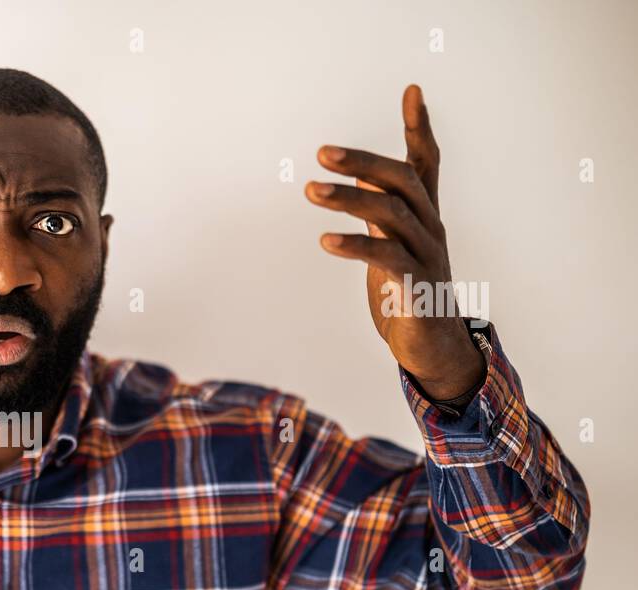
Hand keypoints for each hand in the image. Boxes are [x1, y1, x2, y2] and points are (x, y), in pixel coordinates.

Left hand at [304, 84, 484, 400]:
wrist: (431, 348)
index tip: (412, 90)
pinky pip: (386, 258)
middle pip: (403, 180)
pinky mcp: (415, 287)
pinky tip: (326, 240)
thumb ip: (382, 214)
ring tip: (310, 190)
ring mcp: (426, 256)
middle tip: (321, 152)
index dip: (419, 127)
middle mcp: (430, 229)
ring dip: (348, 200)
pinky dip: (356, 245)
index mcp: (423, 217)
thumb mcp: (393, 246)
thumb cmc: (407, 294)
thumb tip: (360, 178)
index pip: (426, 163)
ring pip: (391, 214)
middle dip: (363, 161)